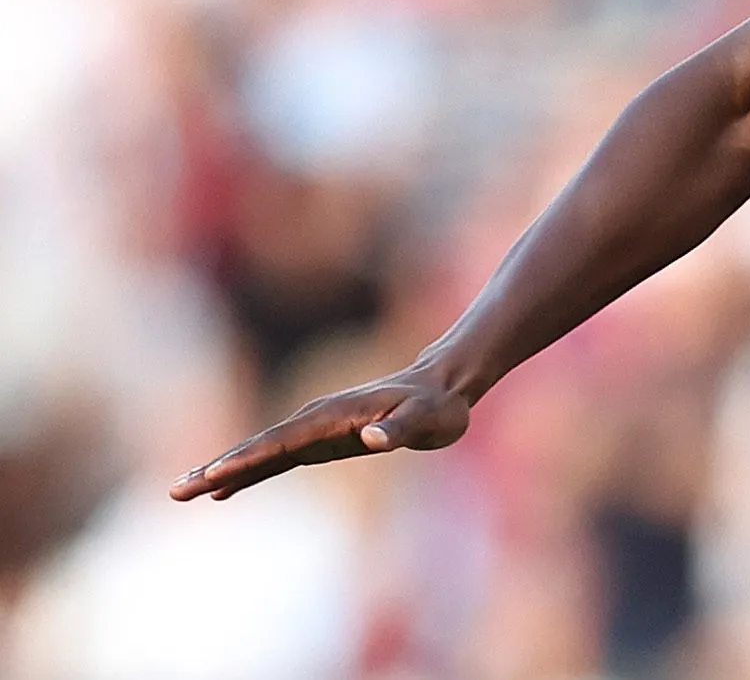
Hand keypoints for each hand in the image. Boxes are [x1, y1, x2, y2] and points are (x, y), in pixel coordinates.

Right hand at [169, 366, 470, 501]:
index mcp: (330, 416)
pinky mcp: (321, 441)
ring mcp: (314, 429)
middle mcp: (314, 420)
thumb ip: (398, 428)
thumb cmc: (437, 406)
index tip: (211, 476)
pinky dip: (248, 474)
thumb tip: (373, 437)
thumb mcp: (426, 419)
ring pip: (260, 454)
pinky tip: (224, 490)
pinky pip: (275, 460)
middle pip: (257, 447)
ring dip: (223, 472)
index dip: (245, 460)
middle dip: (216, 469)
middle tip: (176, 492)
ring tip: (185, 492)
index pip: (279, 442)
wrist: (443, 387)